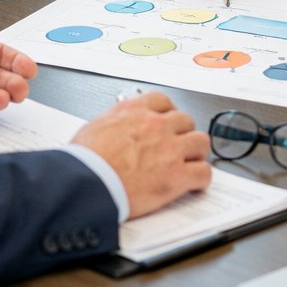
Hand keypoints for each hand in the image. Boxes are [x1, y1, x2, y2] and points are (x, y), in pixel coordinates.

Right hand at [72, 91, 211, 217]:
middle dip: (182, 134)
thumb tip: (114, 128)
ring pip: (200, 142)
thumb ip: (114, 123)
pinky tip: (193, 185)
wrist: (84, 184)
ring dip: (195, 153)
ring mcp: (169, 149)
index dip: (168, 113)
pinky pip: (203, 173)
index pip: (163, 101)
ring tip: (189, 163)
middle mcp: (156, 125)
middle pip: (185, 121)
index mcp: (134, 111)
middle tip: (176, 146)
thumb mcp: (94, 128)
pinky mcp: (176, 175)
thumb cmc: (83, 162)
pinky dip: (200, 180)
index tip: (167, 122)